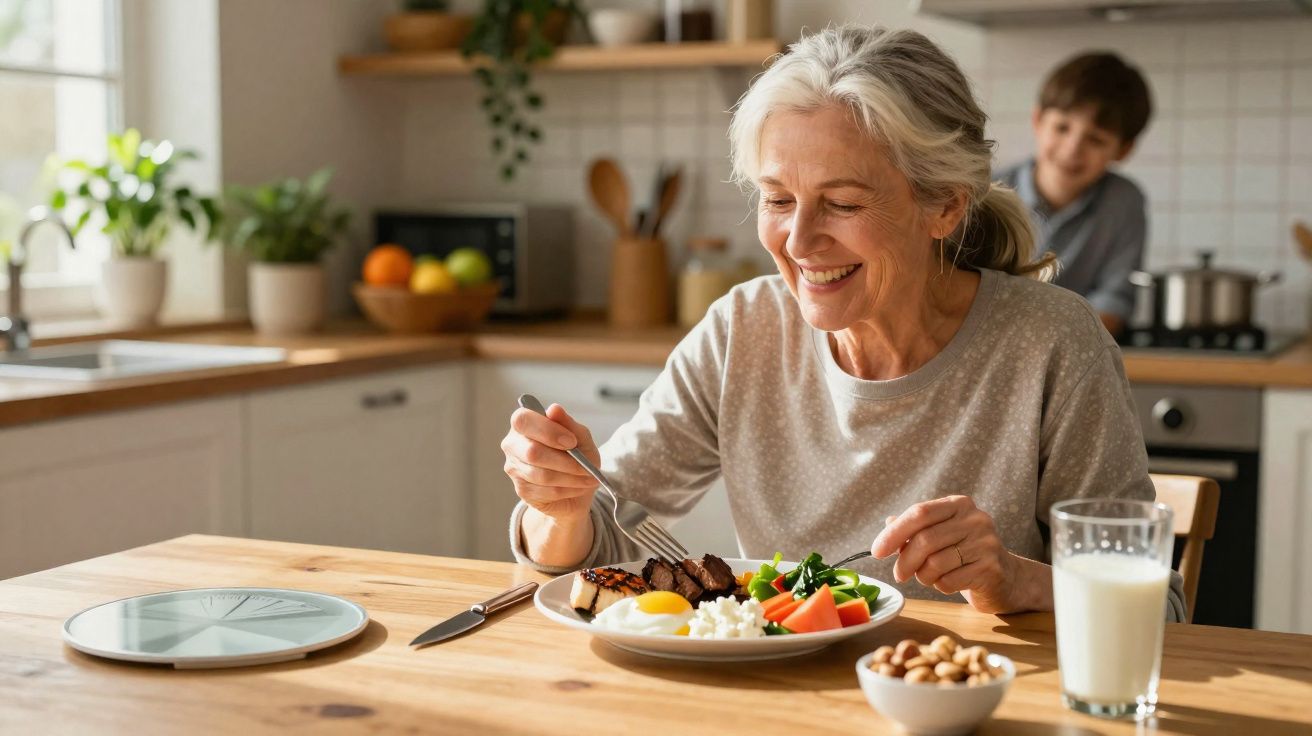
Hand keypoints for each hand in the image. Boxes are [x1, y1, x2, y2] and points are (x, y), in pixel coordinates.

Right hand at [502, 402, 599, 523]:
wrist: (576, 486)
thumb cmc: (575, 454)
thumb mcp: (580, 436)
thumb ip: (568, 423)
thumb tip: (554, 409)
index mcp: (524, 423)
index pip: (524, 420)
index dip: (548, 431)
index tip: (571, 441)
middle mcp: (513, 444)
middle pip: (531, 452)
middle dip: (564, 460)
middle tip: (585, 465)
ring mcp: (514, 468)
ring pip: (541, 475)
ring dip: (571, 477)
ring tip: (589, 477)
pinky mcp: (522, 489)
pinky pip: (546, 491)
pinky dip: (568, 489)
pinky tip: (579, 486)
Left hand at [870, 495, 1050, 613]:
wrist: (1006, 578)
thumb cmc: (964, 554)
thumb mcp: (940, 535)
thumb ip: (915, 529)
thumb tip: (888, 525)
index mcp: (959, 504)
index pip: (919, 513)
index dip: (894, 533)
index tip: (876, 551)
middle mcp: (975, 519)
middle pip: (925, 539)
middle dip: (905, 561)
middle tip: (898, 575)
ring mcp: (986, 543)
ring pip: (936, 563)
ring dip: (923, 576)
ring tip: (928, 577)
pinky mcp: (991, 569)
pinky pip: (950, 581)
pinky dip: (940, 586)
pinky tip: (948, 583)